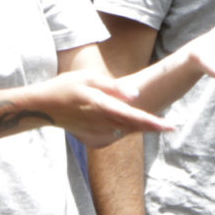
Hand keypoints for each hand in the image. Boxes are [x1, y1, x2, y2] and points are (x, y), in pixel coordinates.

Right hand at [38, 73, 172, 148]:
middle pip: (133, 127)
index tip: (170, 126)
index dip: (153, 123)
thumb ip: (113, 87)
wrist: (43, 107)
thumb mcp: (88, 78)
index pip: (133, 116)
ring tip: (156, 124)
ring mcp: (97, 131)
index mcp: (101, 106)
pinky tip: (130, 124)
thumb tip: (136, 94)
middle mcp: (101, 122)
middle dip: (152, 127)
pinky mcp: (94, 136)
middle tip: (170, 127)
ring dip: (140, 128)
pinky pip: (115, 133)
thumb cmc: (66, 87)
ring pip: (126, 131)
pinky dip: (126, 129)